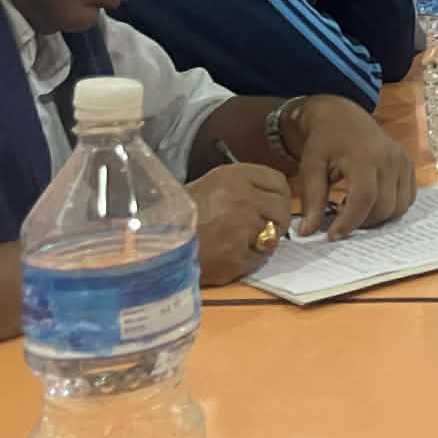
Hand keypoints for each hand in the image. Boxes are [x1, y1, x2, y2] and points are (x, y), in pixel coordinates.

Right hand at [188, 164, 293, 284]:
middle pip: (282, 209)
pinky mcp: (237, 255)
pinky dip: (249, 261)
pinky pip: (259, 259)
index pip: (278, 182)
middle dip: (276, 222)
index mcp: (234, 176)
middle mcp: (242, 198)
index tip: (273, 206)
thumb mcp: (212, 186)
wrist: (156, 244)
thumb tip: (274, 200)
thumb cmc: (182, 215)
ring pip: (273, 236)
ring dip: (262, 242)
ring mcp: (241, 228)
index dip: (279, 196)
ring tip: (238, 243)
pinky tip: (229, 257)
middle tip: (262, 230)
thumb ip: (245, 188)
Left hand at [285, 95, 417, 238]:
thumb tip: (307, 232)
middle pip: (384, 207)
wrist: (342, 114)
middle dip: (362, 222)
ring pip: (399, 206)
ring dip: (378, 217)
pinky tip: (371, 201)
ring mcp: (402, 161)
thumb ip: (312, 199)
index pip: (364, 199)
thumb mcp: (310, 167)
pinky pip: (408, 197)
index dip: (350, 222)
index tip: (332, 235)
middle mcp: (389, 159)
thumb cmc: (323, 140)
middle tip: (341, 220)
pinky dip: (392, 207)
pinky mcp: (408, 164)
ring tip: (355, 209)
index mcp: (364, 157)